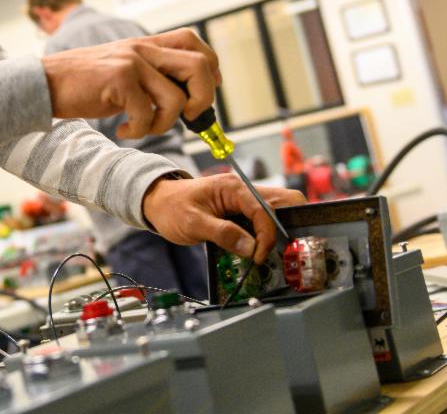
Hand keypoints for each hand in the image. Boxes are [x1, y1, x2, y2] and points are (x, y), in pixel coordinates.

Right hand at [40, 28, 221, 138]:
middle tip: (188, 118)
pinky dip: (138, 130)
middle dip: (203, 99)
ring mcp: (131, 62)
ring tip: (142, 127)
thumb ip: (151, 76)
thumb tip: (188, 100)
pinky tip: (122, 129)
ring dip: (165, 124)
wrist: (45, 83)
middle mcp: (142, 48)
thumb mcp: (122, 70)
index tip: (198, 95)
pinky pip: (146, 114)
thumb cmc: (84, 84)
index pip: (194, 42)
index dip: (208, 69)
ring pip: (176, 98)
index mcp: (146, 44)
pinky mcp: (118, 80)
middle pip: (199, 66)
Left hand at [141, 174, 305, 263]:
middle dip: (288, 225)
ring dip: (278, 232)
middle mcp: (244, 191)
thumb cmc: (172, 207)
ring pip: (277, 211)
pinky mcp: (241, 211)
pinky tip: (261, 250)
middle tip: (285, 250)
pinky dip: (266, 235)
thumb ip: (223, 234)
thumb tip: (250, 247)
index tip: (258, 257)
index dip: (266, 236)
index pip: (264, 210)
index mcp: (233, 188)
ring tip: (274, 253)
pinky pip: (263, 221)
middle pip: (283, 201)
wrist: (158, 202)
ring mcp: (244, 200)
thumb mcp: (193, 223)